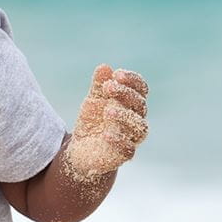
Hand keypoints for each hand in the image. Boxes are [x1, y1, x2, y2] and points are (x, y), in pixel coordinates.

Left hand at [63, 64, 148, 178]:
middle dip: (125, 94)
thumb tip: (104, 67)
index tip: (117, 74)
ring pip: (139, 126)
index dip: (132, 80)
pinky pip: (128, 149)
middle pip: (140, 104)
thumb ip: (98, 86)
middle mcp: (136, 119)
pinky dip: (119, 140)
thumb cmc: (92, 122)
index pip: (141, 89)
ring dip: (124, 116)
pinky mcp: (124, 154)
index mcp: (131, 104)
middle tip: (108, 87)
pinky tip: (106, 133)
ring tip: (107, 111)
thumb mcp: (92, 101)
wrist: (80, 149)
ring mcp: (132, 137)